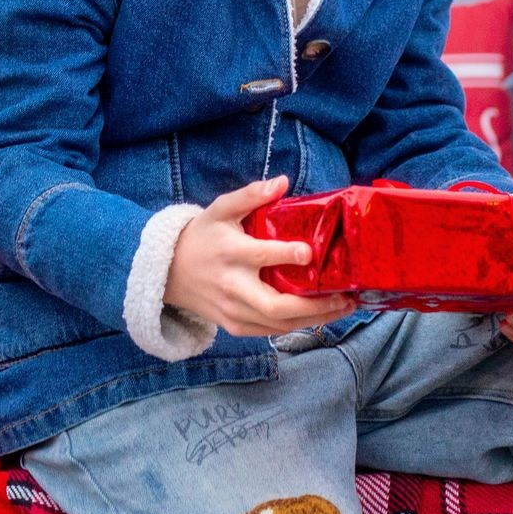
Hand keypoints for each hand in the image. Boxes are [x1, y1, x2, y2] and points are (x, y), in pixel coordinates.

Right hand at [164, 176, 356, 337]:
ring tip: (343, 307)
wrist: (168, 273)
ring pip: (278, 324)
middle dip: (313, 305)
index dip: (286, 255)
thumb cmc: (201, 236)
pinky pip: (271, 332)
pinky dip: (297, 326)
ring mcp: (234, 311)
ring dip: (314, 318)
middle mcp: (232, 287)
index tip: (310, 252)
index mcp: (230, 254)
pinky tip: (321, 316)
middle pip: (275, 306)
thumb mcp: (220, 209)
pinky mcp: (235, 326)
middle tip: (343, 297)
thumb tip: (282, 181)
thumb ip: (250, 195)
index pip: (260, 257)